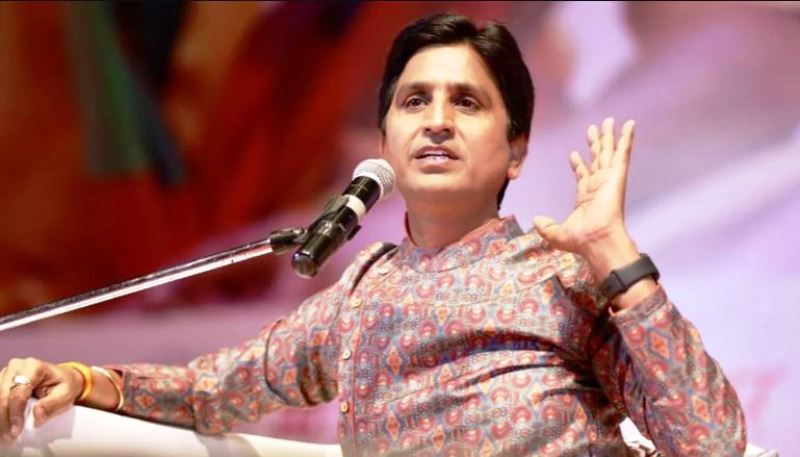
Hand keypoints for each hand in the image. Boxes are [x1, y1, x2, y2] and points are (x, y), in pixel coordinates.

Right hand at [0, 358, 82, 444]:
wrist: (62, 378)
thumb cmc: (64, 386)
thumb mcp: (65, 395)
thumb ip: (51, 405)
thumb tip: (37, 417)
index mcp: (33, 366)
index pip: (18, 392)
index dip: (15, 414)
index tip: (16, 431)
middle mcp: (17, 366)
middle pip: (3, 395)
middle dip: (4, 418)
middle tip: (10, 437)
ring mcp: (7, 372)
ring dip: (0, 416)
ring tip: (6, 434)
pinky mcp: (1, 380)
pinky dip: (0, 412)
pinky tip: (4, 425)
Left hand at [533, 117, 635, 259]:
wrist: (597, 240)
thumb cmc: (581, 240)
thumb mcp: (556, 234)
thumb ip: (546, 227)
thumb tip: (536, 221)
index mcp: (586, 197)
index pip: (582, 175)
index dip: (578, 164)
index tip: (574, 154)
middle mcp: (599, 185)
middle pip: (597, 159)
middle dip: (595, 144)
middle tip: (593, 129)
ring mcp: (609, 179)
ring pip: (608, 152)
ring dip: (609, 136)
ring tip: (610, 121)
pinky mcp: (617, 176)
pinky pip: (622, 153)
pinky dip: (626, 138)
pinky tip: (629, 124)